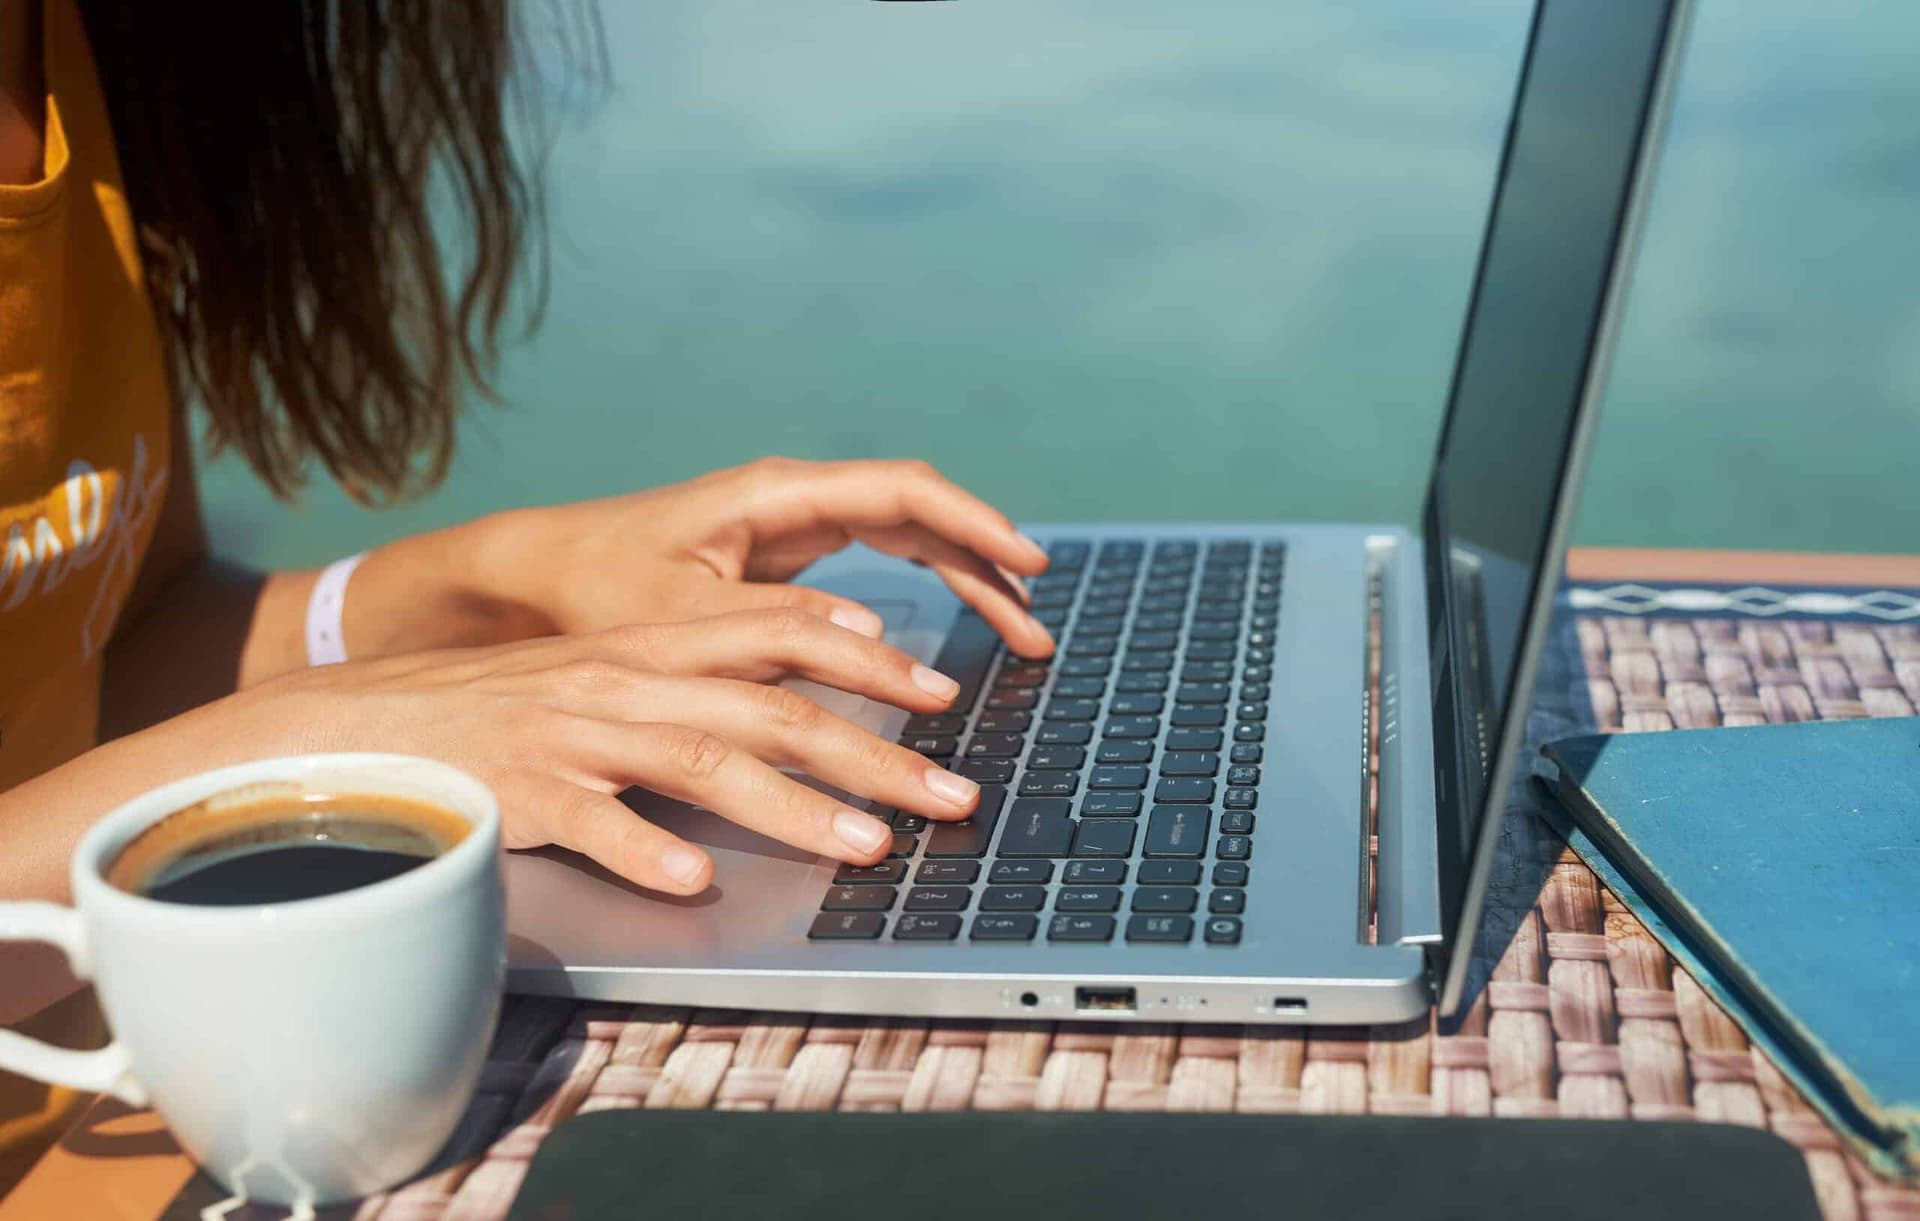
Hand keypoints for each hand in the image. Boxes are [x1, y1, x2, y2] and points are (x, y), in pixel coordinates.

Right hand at [102, 609, 982, 893]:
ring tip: (865, 847)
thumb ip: (702, 675)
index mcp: (654, 645)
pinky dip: (646, 852)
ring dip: (794, 808)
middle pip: (772, 711)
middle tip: (951, 795)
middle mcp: (628, 680)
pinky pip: (594, 825)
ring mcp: (578, 736)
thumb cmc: (514, 705)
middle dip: (874, 753)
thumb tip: (803, 687)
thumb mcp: (614, 669)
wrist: (377, 722)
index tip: (940, 687)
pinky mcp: (527, 794)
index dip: (864, 660)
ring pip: (702, 764)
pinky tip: (693, 884)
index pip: (778, 637)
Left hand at [477, 457, 1055, 658]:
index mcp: (777, 495)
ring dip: (967, 586)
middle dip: (988, 565)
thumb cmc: (593, 586)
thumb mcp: (682, 615)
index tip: (1028, 563)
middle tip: (1039, 626)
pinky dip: (925, 601)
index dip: (976, 524)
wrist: (530, 580)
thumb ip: (777, 627)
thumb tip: (879, 642)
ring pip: (909, 544)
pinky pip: (879, 571)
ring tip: (1023, 640)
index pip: (905, 493)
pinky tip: (953, 637)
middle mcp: (794, 502)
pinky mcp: (783, 566)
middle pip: (923, 517)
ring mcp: (793, 530)